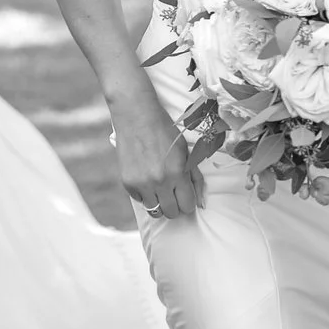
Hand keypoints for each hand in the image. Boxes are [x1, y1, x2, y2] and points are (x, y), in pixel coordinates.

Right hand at [112, 97, 201, 220]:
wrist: (137, 116)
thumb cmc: (165, 131)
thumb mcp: (185, 151)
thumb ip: (195, 177)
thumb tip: (201, 203)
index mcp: (178, 173)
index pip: (188, 206)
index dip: (188, 202)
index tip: (185, 195)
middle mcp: (160, 181)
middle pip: (171, 213)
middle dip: (175, 205)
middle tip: (173, 192)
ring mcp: (142, 184)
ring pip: (155, 211)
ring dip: (159, 202)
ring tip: (159, 188)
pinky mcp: (128, 183)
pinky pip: (140, 200)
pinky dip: (144, 194)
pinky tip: (145, 177)